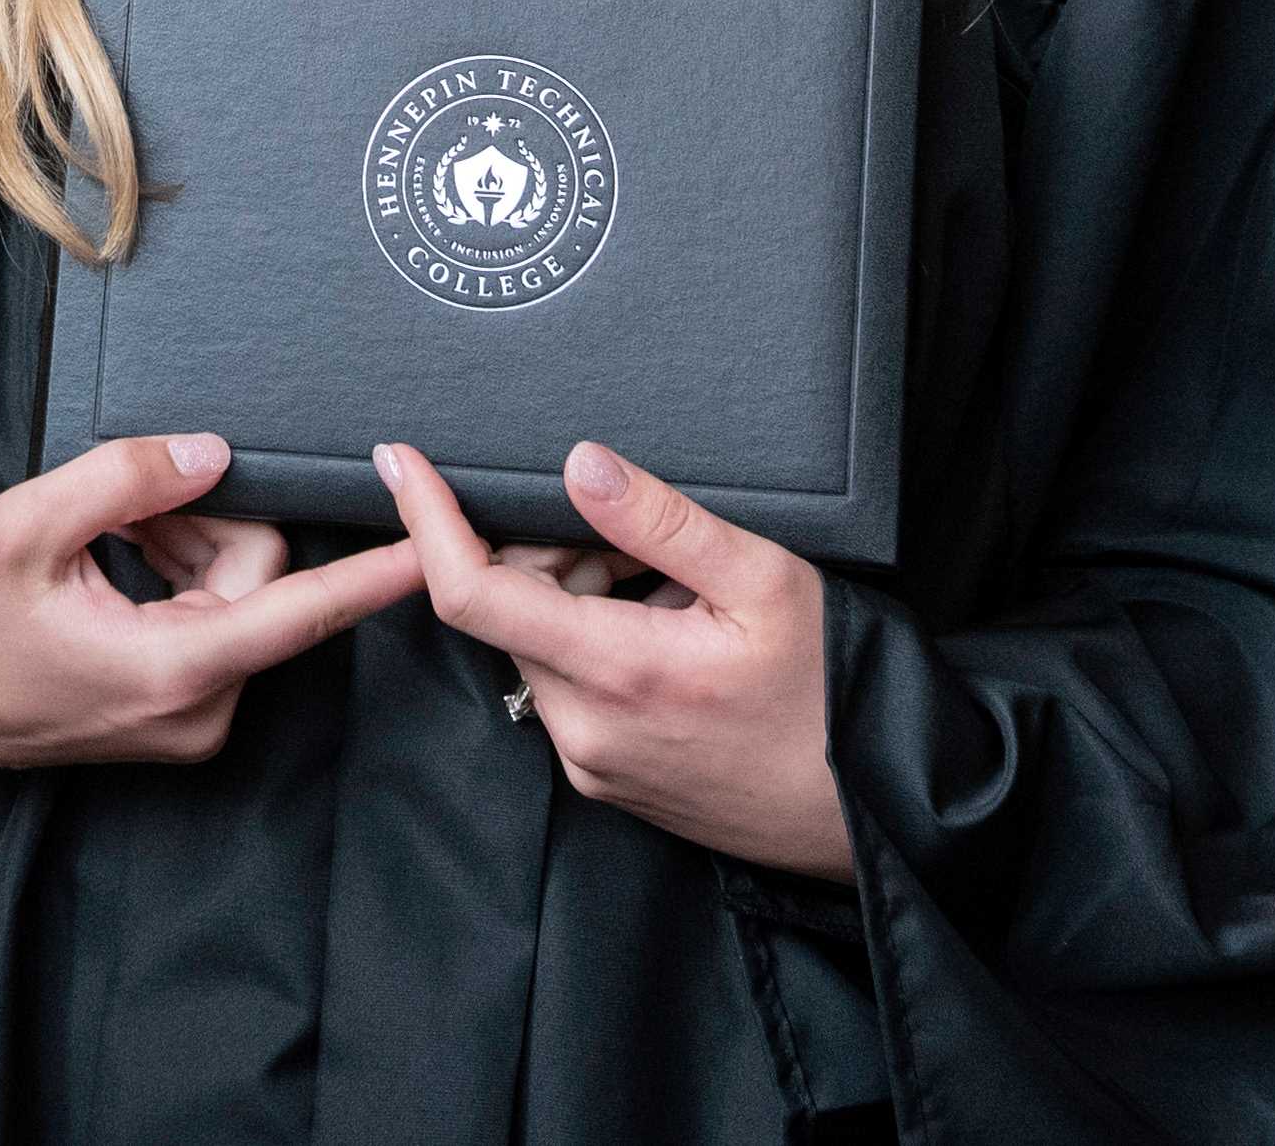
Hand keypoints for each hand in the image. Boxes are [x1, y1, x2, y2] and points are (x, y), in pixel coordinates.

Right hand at [0, 434, 422, 767]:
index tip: (441, 547)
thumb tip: (216, 454)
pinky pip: (217, 621)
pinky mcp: (183, 714)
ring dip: (187, 547)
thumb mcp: (26, 529)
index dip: (376, 576)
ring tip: (111, 537)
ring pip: (239, 596)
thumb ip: (126, 482)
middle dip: (205, 523)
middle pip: (260, 580)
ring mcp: (194, 718)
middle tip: (128, 506)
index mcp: (173, 668)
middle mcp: (201, 707)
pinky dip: (180, 576)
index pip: (302, 614)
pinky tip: (119, 563)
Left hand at [382, 439, 850, 879]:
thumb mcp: (765, 581)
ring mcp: (593, 764)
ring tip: (671, 588)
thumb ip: (662, 522)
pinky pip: (569, 690)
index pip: (471, 593)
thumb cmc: (834, 694)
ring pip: (539, 648)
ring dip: (575, 596)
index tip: (399, 460)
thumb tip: (577, 463)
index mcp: (615, 673)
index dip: (426, 520)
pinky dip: (595, 641)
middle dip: (544, 551)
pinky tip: (669, 630)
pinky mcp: (610, 782)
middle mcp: (583, 730)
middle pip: (507, 611)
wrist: (875, 814)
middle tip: (636, 539)